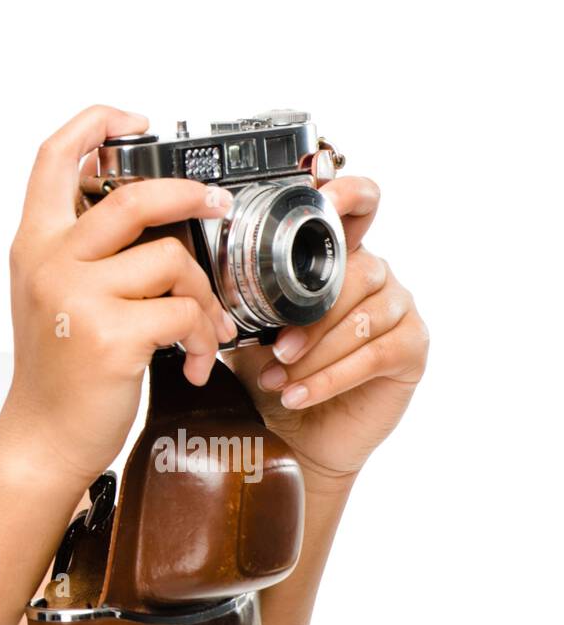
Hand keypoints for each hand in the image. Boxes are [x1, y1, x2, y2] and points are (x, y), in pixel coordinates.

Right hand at [3, 105, 237, 486]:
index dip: (95, 123)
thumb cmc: (57, 370)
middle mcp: (49, 262)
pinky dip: (201, 337)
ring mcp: (77, 297)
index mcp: (34, 244)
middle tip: (216, 205)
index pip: (53, 157)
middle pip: (133, 197)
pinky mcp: (110, 337)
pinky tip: (193, 361)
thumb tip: (151, 211)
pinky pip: (183, 314)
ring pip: (172, 260)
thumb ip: (84, 250)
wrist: (41, 440)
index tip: (135, 121)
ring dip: (203, 296)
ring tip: (202, 329)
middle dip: (190, 196)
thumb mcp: (52, 294)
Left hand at [220, 173, 429, 485]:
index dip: (348, 193)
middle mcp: (375, 275)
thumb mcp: (251, 325)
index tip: (325, 195)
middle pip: (356, 273)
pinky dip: (328, 378)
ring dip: (314, 353)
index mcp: (337, 257)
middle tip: (274, 349)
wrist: (295, 431)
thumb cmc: (274, 370)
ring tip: (276, 378)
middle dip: (309, 317)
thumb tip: (212, 273)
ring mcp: (398, 310)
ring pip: (361, 319)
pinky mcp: (411, 349)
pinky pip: (373, 356)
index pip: (359, 205)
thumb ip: (248, 293)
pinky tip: (297, 394)